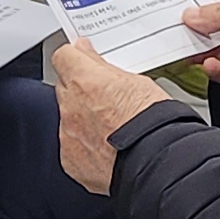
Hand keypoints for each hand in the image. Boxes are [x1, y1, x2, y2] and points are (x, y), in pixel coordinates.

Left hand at [48, 41, 170, 193]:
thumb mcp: (136, 82)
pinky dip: (85, 146)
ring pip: (67, 119)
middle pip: (65, 88)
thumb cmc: (152, 123)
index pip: (63, 56)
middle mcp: (70, 107)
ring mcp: (68, 135)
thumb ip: (104, 68)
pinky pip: (72, 147)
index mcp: (84, 81)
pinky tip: (106, 148)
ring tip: (111, 127)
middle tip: (105, 96)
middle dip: (80, 89)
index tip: (84, 59)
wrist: (156, 162)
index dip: (75, 58)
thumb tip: (90, 56)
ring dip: (82, 119)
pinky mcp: (70, 160)